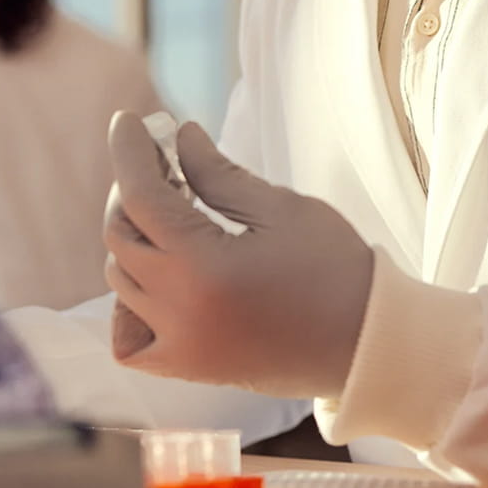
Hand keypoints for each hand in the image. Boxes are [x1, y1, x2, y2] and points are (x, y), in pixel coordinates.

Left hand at [103, 112, 373, 397]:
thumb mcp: (281, 209)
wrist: (366, 343)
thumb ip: (219, 173)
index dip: (130, 152)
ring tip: (172, 211)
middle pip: (120, 237)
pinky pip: (130, 339)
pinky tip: (159, 278)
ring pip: (121, 281)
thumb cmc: (335, 270)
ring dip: (135, 238)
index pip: (140, 198)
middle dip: (132, 191)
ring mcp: (179, 345)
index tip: (129, 120)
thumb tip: (180, 137)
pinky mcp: (188, 367)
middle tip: (163, 163)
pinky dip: (129, 306)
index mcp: (203, 267)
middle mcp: (178, 311)